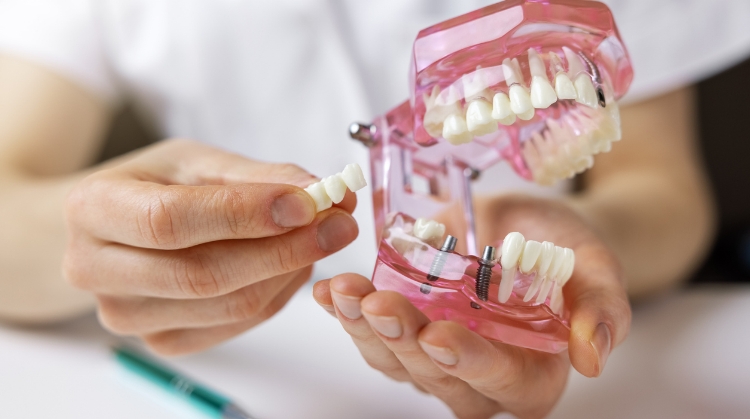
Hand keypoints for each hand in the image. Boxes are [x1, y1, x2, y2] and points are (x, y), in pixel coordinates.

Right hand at [64, 139, 358, 354]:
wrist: (119, 227)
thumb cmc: (157, 186)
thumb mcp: (199, 162)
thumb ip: (259, 177)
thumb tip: (323, 192)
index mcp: (93, 208)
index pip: (170, 220)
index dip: (244, 214)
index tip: (308, 202)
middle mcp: (95, 270)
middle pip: (203, 273)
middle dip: (285, 249)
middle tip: (341, 223)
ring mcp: (126, 316)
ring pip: (228, 304)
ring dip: (289, 271)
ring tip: (321, 237)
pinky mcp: (160, 341)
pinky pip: (235, 325)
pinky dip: (277, 293)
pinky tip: (292, 264)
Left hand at [313, 195, 629, 418]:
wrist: (528, 226)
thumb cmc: (566, 249)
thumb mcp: (595, 265)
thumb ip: (602, 307)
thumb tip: (592, 358)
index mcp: (532, 372)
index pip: (503, 383)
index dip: (471, 364)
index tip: (441, 335)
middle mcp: (479, 376)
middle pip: (437, 376)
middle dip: (404, 341)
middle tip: (380, 304)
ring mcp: (436, 356)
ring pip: (395, 360)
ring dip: (365, 329)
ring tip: (346, 292)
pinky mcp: (405, 330)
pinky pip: (371, 332)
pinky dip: (347, 312)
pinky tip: (331, 291)